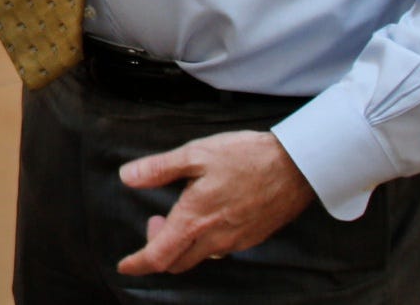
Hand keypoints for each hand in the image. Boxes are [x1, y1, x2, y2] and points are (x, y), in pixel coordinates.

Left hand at [115, 131, 315, 275]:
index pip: (159, 255)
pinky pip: (219, 250)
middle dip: (157, 250)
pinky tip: (206, 216)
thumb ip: (158, 169)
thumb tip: (127, 177)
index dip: (138, 263)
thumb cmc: (246, 157)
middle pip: (176, 262)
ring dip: (181, 245)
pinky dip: (202, 241)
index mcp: (195, 219)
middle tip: (155, 221)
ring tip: (180, 214)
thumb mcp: (196, 154)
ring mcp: (235, 241)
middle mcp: (214, 238)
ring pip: (198, 258)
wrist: (295, 166)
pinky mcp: (251, 238)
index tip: (124, 266)